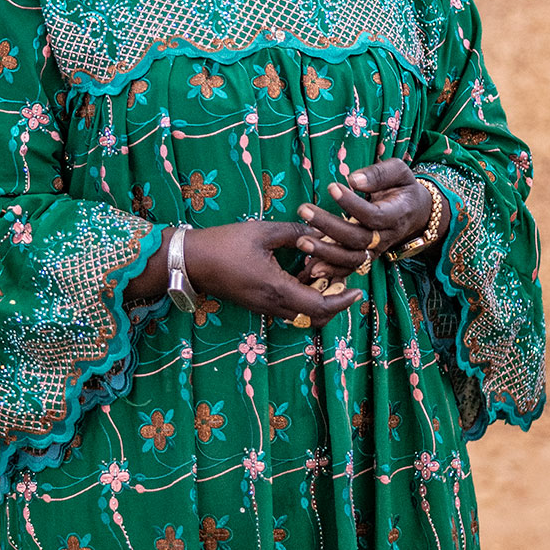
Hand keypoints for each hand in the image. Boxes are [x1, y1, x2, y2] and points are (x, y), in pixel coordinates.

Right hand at [123, 220, 359, 326]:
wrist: (191, 260)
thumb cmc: (225, 244)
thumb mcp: (263, 232)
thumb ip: (295, 232)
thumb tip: (321, 230)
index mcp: (277, 290)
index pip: (320, 307)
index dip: (343, 301)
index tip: (357, 289)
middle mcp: (273, 306)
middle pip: (315, 318)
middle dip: (335, 304)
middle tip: (345, 283)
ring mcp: (264, 308)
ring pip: (302, 315)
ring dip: (319, 301)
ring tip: (327, 275)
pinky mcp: (258, 304)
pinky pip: (289, 309)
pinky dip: (303, 297)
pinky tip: (305, 274)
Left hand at [295, 158, 435, 283]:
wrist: (415, 213)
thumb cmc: (403, 188)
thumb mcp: (400, 173)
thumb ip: (379, 174)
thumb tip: (353, 179)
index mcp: (396, 214)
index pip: (373, 215)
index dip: (352, 204)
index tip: (331, 187)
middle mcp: (386, 236)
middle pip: (358, 238)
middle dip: (329, 226)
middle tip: (304, 209)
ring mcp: (375, 250)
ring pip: (351, 258)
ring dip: (325, 253)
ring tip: (302, 241)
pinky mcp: (365, 257)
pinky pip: (349, 269)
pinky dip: (331, 271)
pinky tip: (310, 268)